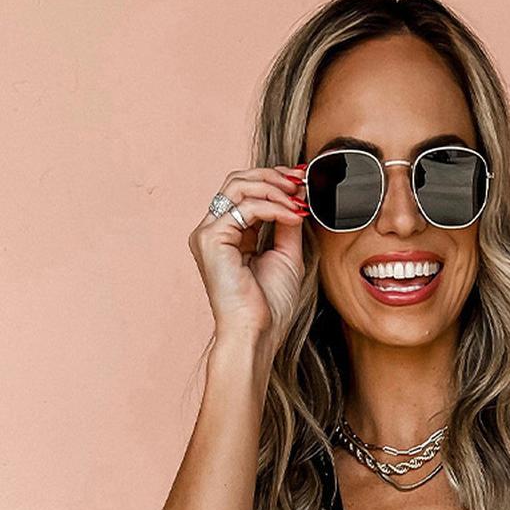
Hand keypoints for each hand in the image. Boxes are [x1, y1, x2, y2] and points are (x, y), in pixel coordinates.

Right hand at [188, 163, 307, 351]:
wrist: (256, 333)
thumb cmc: (268, 306)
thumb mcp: (286, 254)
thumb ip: (287, 222)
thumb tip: (297, 194)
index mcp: (228, 235)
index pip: (246, 191)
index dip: (274, 180)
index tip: (301, 180)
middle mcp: (213, 231)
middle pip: (238, 181)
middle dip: (272, 176)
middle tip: (300, 181)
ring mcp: (208, 233)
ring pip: (238, 186)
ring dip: (273, 187)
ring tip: (297, 198)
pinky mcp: (210, 239)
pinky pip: (244, 207)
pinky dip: (273, 207)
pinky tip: (293, 216)